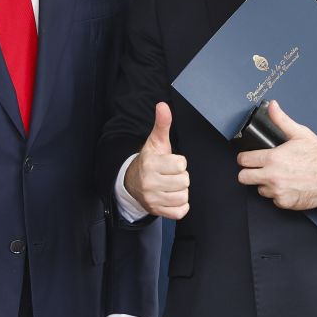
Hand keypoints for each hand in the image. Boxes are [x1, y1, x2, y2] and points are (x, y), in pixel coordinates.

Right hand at [124, 103, 189, 218]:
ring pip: (183, 196)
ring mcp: (152, 199)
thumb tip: (162, 105)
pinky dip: (180, 205)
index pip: (181, 164)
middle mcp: (149, 182)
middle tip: (171, 174)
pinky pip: (181, 211)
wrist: (132, 182)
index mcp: (151, 164)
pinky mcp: (157, 211)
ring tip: (171, 185)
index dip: (179, 162)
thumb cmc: (150, 160)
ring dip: (181, 191)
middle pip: (184, 181)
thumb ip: (162, 124)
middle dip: (181, 177)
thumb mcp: (155, 142)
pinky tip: (172, 196)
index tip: (171, 162)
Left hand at [235, 100, 316, 209]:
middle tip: (257, 169)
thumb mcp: (300, 133)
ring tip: (277, 176)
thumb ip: (282, 120)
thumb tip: (272, 106)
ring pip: (258, 189)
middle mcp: (272, 176)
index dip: (245, 157)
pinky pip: (273, 200)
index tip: (248, 158)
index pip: (244, 160)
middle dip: (248, 172)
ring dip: (264, 184)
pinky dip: (278, 194)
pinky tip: (287, 186)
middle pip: (243, 177)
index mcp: (272, 158)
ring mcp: (277, 191)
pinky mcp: (285, 202)